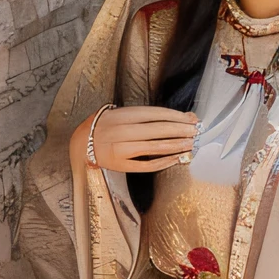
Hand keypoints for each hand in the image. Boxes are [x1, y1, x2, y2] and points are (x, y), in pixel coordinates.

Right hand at [70, 105, 198, 172]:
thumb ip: (150, 116)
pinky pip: (146, 165)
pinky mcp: (121, 164)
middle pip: (159, 130)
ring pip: (155, 147)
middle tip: (196, 133)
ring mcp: (121, 148)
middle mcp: (123, 130)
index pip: (157, 114)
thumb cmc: (108, 125)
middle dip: (181, 131)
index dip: (177, 117)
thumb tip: (183, 117)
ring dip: (176, 146)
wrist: (82, 142)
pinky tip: (176, 159)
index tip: (192, 120)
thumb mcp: (125, 114)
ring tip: (190, 145)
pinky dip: (164, 162)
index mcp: (125, 115)